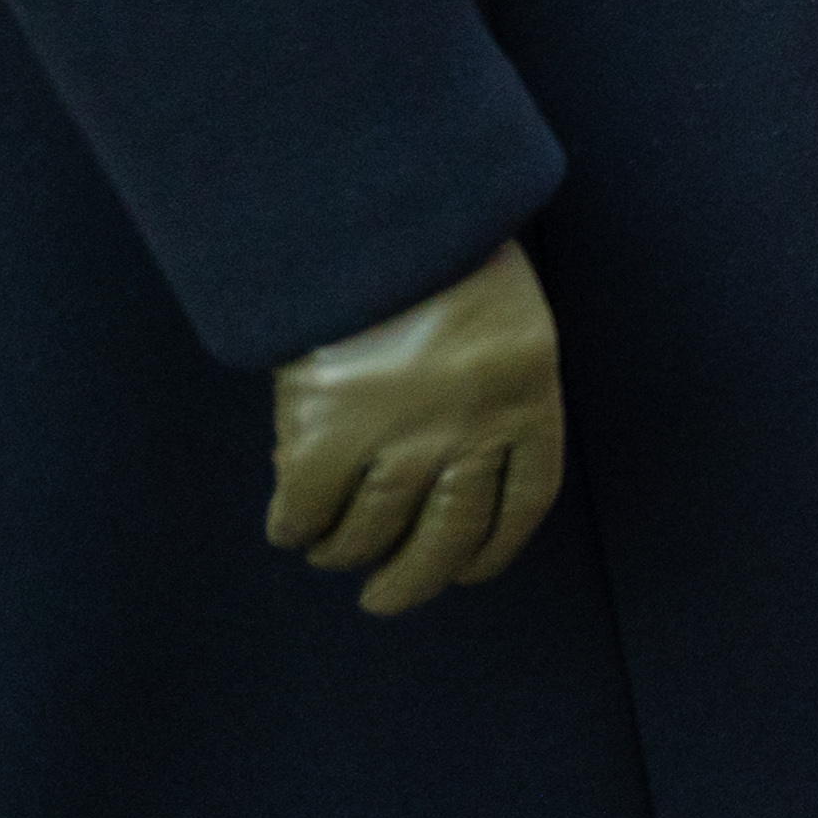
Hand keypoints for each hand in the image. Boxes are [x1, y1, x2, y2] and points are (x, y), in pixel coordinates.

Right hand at [265, 239, 565, 620]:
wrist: (388, 217)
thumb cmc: (449, 257)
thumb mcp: (506, 322)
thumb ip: (490, 389)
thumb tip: (447, 464)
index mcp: (528, 402)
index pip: (523, 503)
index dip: (493, 549)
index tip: (467, 570)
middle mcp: (471, 434)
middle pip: (447, 540)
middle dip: (413, 582)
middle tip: (384, 601)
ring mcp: (398, 440)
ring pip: (372, 533)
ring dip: (347, 554)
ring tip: (333, 554)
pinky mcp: (327, 435)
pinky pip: (307, 509)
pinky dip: (295, 526)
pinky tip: (289, 526)